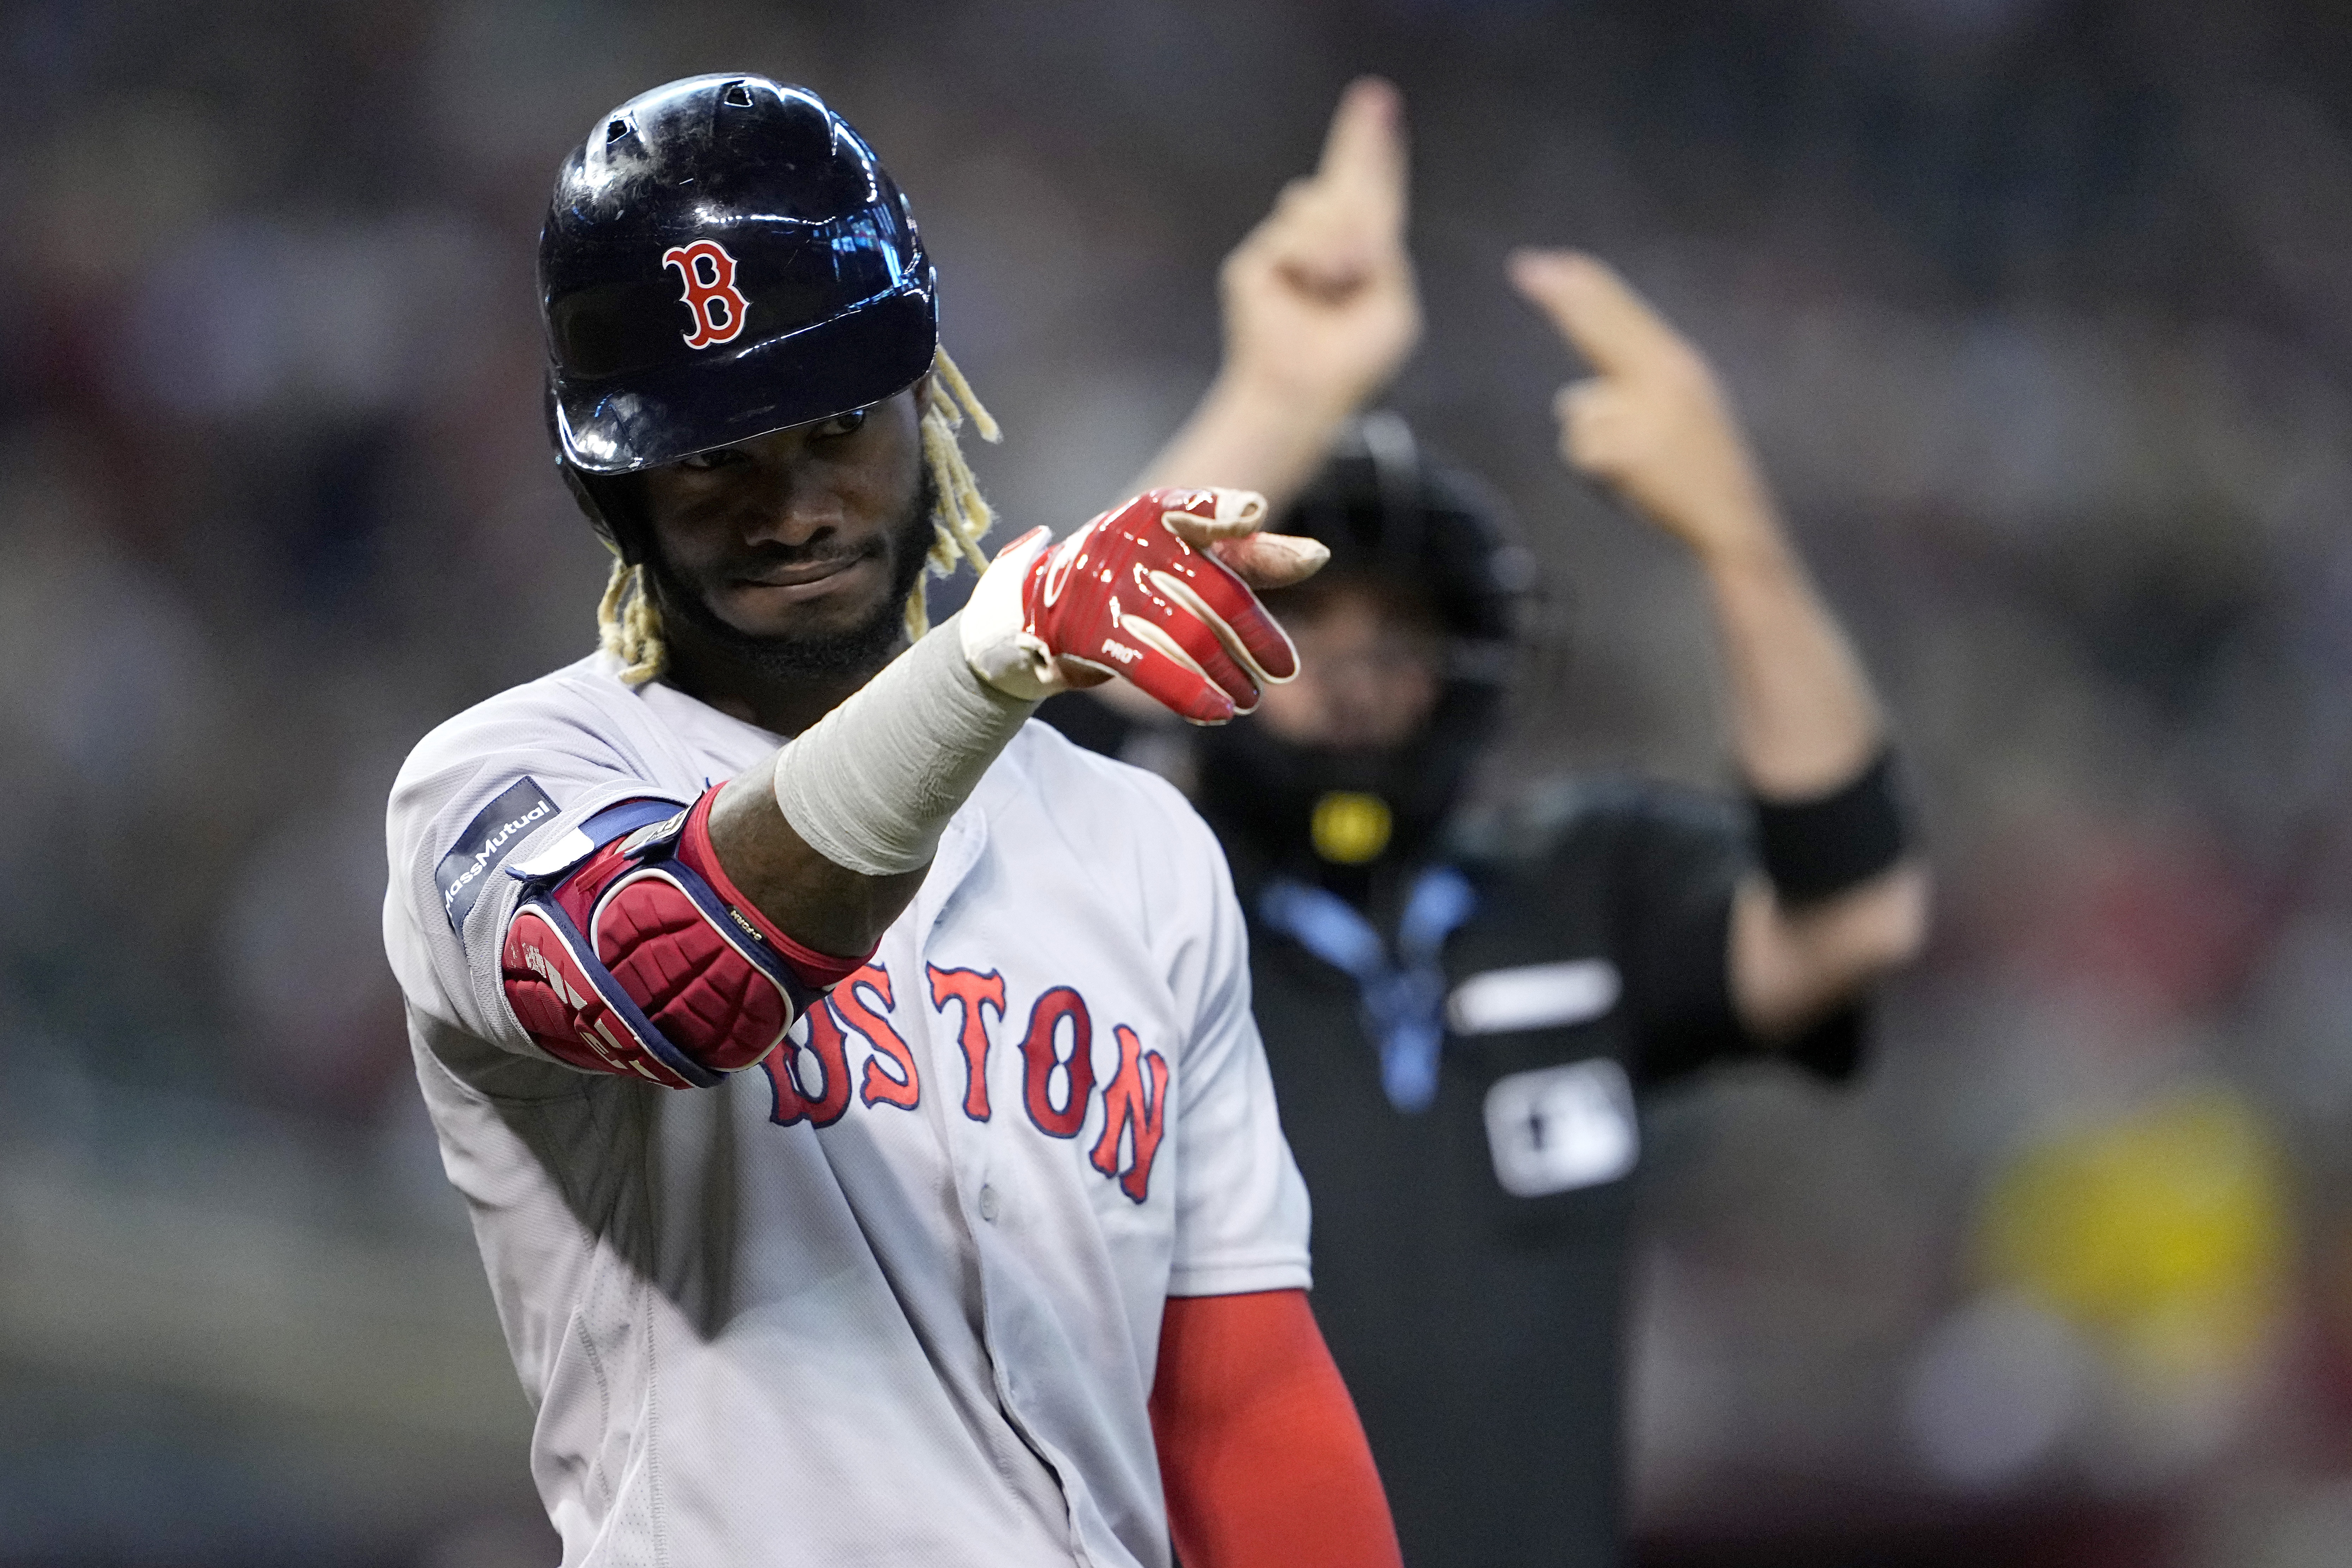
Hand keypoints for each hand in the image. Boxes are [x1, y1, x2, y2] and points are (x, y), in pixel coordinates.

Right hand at [962, 488, 1328, 724]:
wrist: (1037, 608)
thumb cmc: (1133, 575)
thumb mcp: (1189, 555)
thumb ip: (1253, 555)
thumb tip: (1320, 556)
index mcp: (1158, 513)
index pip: (1198, 506)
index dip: (1227, 511)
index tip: (1254, 514)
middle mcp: (1130, 542)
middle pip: (1215, 592)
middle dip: (1256, 637)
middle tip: (1283, 669)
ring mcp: (1108, 588)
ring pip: (1191, 636)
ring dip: (1230, 674)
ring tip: (1250, 698)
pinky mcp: (1090, 634)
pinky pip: (1151, 668)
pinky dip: (1191, 694)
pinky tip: (1219, 713)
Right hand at [1219, 78, 1419, 421]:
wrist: (1305, 390)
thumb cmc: (1352, 361)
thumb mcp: (1393, 308)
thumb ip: (1386, 259)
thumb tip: (1353, 223)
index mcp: (1360, 255)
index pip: (1372, 193)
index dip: (1378, 152)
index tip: (1380, 105)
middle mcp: (1322, 245)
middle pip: (1338, 175)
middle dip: (1358, 138)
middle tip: (1374, 101)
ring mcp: (1284, 250)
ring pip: (1314, 200)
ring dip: (1339, 238)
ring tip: (1341, 280)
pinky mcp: (1254, 262)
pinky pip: (1290, 233)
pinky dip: (1310, 258)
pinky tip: (1310, 287)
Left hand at [1509, 250, 1778, 560]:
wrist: (1734, 520)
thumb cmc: (1699, 472)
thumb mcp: (1677, 415)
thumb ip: (1632, 393)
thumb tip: (1572, 398)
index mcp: (1678, 365)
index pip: (1625, 315)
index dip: (1588, 287)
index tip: (1556, 262)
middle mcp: (1665, 376)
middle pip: (1598, 329)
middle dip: (1561, 297)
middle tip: (1524, 264)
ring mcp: (1649, 411)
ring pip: (1580, 408)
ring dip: (1592, 438)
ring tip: (1635, 462)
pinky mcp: (1632, 449)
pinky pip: (1582, 450)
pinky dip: (1595, 471)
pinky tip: (1630, 480)